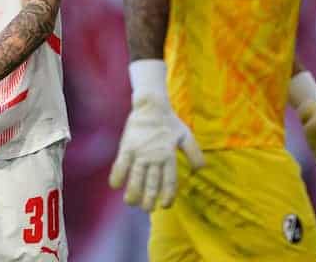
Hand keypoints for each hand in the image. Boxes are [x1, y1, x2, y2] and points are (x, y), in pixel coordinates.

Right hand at [108, 97, 204, 211]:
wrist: (151, 105)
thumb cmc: (169, 122)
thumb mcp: (185, 136)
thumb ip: (194, 153)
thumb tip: (201, 170)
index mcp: (169, 155)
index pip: (169, 181)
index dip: (167, 195)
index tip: (165, 206)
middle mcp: (154, 156)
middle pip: (152, 183)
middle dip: (149, 200)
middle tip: (147, 209)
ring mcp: (139, 152)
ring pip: (136, 177)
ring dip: (133, 193)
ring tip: (131, 203)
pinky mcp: (127, 146)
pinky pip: (121, 164)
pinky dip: (117, 175)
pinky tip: (115, 186)